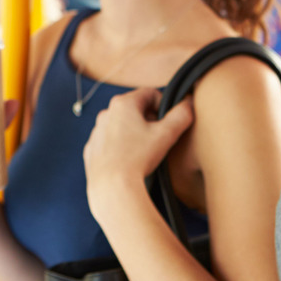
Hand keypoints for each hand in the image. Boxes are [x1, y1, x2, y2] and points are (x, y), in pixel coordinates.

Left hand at [83, 87, 193, 217]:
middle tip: (160, 137)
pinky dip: (121, 147)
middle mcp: (106, 113)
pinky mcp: (92, 149)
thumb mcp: (166, 134)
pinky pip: (110, 142)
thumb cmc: (138, 158)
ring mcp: (97, 132)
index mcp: (123, 104)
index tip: (170, 121)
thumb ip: (181, 115)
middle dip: (150, 119)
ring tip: (145, 151)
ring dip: (135, 133)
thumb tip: (189, 102)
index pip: (150, 93)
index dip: (164, 104)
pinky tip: (130, 160)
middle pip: (135, 109)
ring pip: (121, 125)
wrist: (111, 187)